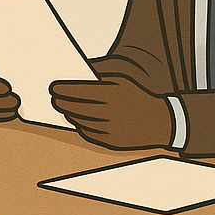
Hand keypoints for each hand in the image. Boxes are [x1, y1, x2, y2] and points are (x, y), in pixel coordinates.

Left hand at [49, 76, 172, 148]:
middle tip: (54, 98)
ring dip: (70, 114)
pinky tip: (77, 118)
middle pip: (76, 108)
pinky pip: (88, 133)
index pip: (80, 92)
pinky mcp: (111, 142)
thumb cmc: (138, 97)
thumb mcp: (123, 81)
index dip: (63, 90)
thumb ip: (100, 76)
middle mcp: (111, 113)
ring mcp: (110, 130)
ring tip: (64, 107)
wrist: (160, 123)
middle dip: (62, 102)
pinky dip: (80, 125)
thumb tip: (78, 72)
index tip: (53, 87)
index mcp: (113, 95)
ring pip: (80, 121)